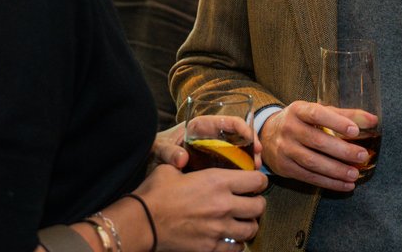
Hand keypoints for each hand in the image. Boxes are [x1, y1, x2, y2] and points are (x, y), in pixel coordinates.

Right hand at [134, 163, 265, 251]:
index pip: (256, 180)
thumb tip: (185, 158)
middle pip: (259, 206)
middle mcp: (224, 205)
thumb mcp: (171, 169)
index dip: (258, 181)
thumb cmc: (155, 193)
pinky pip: (236, 248)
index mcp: (218, 181)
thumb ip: (186, 164)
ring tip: (242, 221)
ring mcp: (219, 228)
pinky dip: (236, 243)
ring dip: (249, 224)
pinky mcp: (211, 247)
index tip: (254, 183)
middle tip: (250, 202)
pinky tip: (230, 238)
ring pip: (251, 229)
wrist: (142, 222)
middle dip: (257, 203)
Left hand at [153, 116, 263, 171]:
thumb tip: (182, 159)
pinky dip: (238, 173)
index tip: (252, 142)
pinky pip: (229, 167)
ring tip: (254, 175)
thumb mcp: (159, 148)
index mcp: (200, 126)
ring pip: (236, 153)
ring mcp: (211, 151)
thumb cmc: (153, 149)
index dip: (243, 129)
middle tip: (258, 163)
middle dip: (251, 148)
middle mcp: (209, 137)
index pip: (228, 122)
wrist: (145, 161)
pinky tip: (243, 184)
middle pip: (237, 138)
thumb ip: (168, 152)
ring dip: (247, 162)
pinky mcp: (210, 166)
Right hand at [259, 101, 371, 191]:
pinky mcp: (285, 167)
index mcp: (298, 110)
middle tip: (362, 156)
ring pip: (312, 162)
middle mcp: (289, 129)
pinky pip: (309, 177)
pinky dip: (329, 183)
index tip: (354, 131)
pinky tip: (345, 185)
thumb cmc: (301, 121)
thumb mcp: (318, 112)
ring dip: (336, 170)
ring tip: (354, 174)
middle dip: (341, 151)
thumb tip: (373, 120)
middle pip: (316, 141)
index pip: (316, 114)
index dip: (335, 122)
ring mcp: (285, 149)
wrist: (268, 135)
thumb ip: (345, 115)